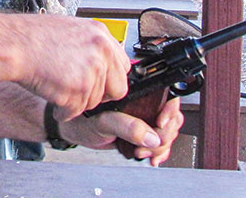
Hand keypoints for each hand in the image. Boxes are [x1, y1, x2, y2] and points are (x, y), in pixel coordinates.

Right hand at [18, 16, 128, 118]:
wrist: (15, 44)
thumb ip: (90, 46)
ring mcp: (91, 71)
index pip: (122, 66)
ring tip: (58, 90)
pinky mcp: (78, 90)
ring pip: (94, 102)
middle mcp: (101, 52)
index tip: (100, 83)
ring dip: (76, 102)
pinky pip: (75, 111)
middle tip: (82, 93)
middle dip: (100, 96)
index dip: (109, 78)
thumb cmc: (33, 36)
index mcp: (100, 34)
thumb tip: (100, 59)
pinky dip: (62, 111)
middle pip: (117, 88)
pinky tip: (52, 98)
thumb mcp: (70, 30)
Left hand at [59, 97, 183, 165]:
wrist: (73, 129)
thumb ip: (126, 126)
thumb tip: (150, 136)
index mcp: (136, 90)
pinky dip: (160, 152)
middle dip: (162, 136)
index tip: (160, 124)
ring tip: (140, 151)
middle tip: (145, 146)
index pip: (166, 95)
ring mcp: (145, 116)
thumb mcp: (103, 121)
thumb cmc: (81, 118)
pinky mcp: (144, 130)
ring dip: (159, 146)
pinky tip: (150, 156)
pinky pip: (162, 141)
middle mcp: (143, 101)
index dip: (169, 111)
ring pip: (169, 131)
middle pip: (171, 116)